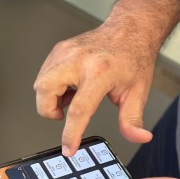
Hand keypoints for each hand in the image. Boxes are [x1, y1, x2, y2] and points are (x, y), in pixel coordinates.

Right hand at [33, 12, 158, 156]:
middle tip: (63, 114)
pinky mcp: (59, 49)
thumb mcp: (137, 92)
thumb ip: (133, 119)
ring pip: (40, 82)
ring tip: (72, 96)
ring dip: (50, 97)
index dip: (71, 134)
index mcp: (99, 73)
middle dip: (48, 110)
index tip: (68, 149)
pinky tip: (70, 85)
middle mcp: (79, 60)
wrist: (130, 30)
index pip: (78, 110)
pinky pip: (45, 73)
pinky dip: (52, 85)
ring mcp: (66, 52)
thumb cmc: (133, 58)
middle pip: (45, 90)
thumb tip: (138, 137)